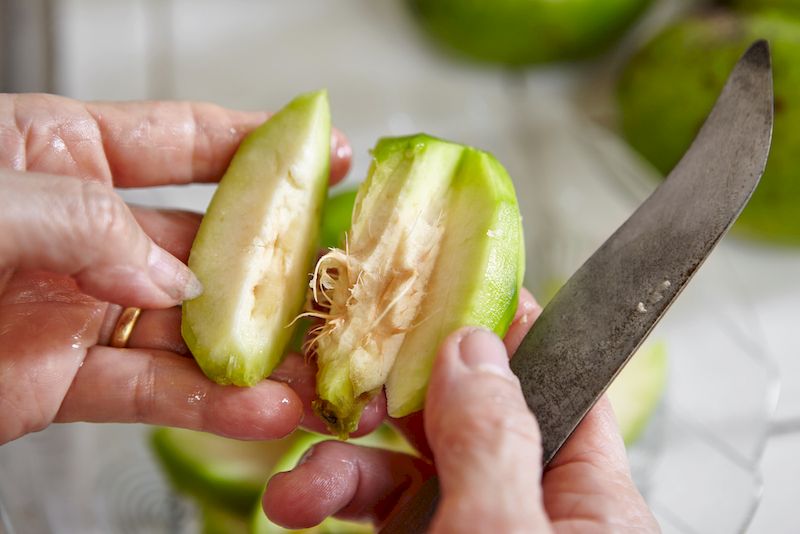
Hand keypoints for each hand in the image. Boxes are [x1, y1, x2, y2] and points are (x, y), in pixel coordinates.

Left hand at [0, 93, 358, 443]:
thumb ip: (91, 225)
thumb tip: (176, 284)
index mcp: (62, 156)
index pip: (182, 140)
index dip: (260, 146)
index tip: (329, 154)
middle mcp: (85, 232)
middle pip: (209, 248)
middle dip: (280, 276)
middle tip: (342, 295)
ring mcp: (78, 308)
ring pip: (191, 334)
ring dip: (260, 360)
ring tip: (323, 378)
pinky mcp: (60, 382)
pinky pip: (148, 393)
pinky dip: (207, 406)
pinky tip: (262, 412)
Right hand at [262, 289, 659, 532]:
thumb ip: (493, 440)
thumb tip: (475, 343)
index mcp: (587, 495)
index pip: (560, 378)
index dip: (514, 323)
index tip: (454, 281)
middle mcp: (529, 508)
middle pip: (463, 416)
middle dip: (395, 402)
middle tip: (343, 392)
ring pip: (406, 469)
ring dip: (343, 465)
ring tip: (295, 489)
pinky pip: (379, 514)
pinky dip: (335, 503)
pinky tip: (297, 508)